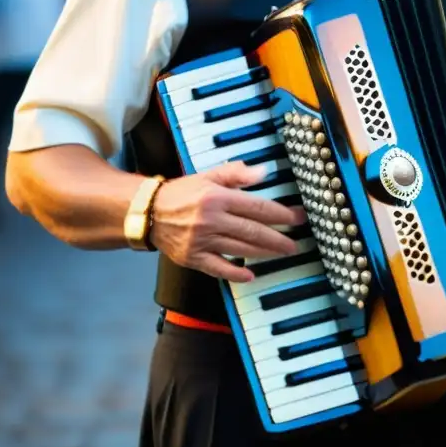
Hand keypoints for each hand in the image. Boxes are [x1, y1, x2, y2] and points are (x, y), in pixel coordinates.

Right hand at [149, 161, 306, 283]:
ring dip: (265, 253)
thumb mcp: (208, 176)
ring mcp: (202, 241)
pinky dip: (235, 273)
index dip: (281, 214)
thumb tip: (263, 172)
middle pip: (253, 231)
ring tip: (282, 254)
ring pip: (240, 249)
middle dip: (278, 238)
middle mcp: (211, 220)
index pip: (257, 207)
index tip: (297, 218)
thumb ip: (236, 174)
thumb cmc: (182, 193)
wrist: (147, 212)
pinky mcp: (193, 257)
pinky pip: (218, 268)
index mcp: (217, 198)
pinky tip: (250, 275)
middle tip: (295, 243)